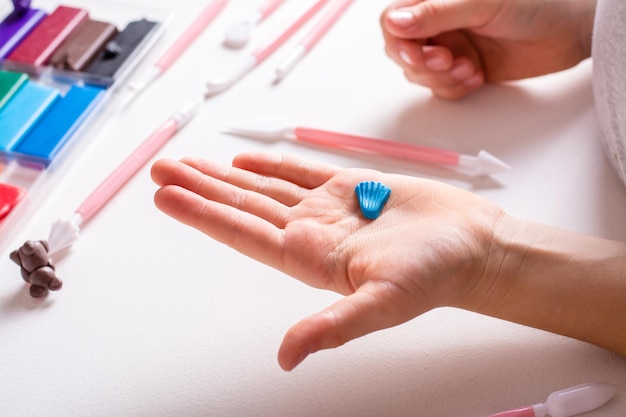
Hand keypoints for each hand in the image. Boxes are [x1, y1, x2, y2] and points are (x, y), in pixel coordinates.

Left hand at [151, 153, 504, 369]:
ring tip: (189, 163)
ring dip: (225, 175)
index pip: (243, 233)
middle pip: (243, 206)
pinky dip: (271, 166)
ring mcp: (328, 209)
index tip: (167, 197)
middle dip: (201, 188)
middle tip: (160, 170)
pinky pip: (300, 173)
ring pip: (264, 187)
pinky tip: (245, 163)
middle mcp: (311, 232)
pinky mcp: (350, 188)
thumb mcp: (383, 303)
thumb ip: (333, 326)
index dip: (203, 215)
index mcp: (311, 257)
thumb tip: (287, 358)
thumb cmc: (435, 275)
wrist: (472, 247)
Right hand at [381, 0, 595, 98]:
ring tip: (467, 68)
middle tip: (446, 60)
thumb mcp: (481, 3)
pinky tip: (476, 76)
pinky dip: (454, 88)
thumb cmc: (535, 2)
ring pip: (418, 73)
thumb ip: (436, 13)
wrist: (569, 31)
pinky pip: (440, 88)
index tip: (415, 52)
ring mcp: (449, 47)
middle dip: (420, 62)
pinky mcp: (462, 70)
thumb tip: (395, 22)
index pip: (394, 20)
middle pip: (401, 50)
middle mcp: (438, 22)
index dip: (399, 40)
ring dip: (439, 77)